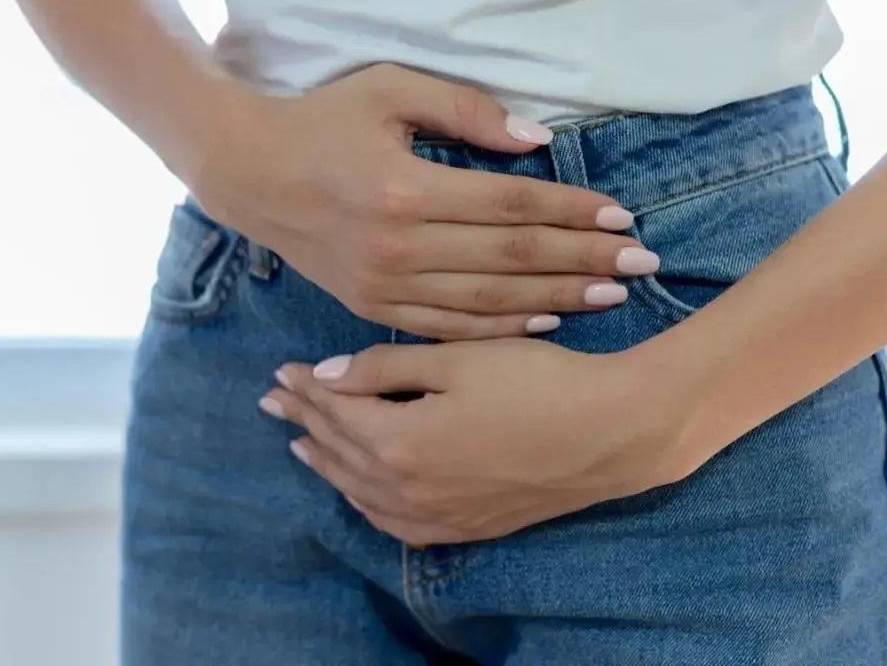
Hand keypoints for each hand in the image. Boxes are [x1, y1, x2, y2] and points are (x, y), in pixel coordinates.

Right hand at [188, 63, 659, 340]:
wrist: (248, 175)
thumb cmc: (321, 122)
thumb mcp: (388, 91)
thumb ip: (464, 111)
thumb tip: (536, 139)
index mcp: (406, 190)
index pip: (512, 204)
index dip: (573, 210)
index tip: (623, 216)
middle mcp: (399, 247)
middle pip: (512, 257)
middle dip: (584, 260)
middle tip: (642, 263)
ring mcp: (385, 285)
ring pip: (489, 301)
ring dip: (556, 298)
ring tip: (611, 295)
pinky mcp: (372, 307)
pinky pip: (450, 326)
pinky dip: (501, 327)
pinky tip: (545, 322)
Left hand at [258, 339, 705, 545]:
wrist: (611, 432)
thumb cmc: (538, 381)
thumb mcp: (458, 358)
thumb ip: (384, 367)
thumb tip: (325, 374)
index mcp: (400, 442)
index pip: (335, 413)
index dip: (305, 389)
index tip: (281, 370)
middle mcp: (409, 490)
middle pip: (340, 453)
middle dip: (304, 423)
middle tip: (274, 401)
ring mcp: (439, 516)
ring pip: (361, 493)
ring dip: (328, 465)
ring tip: (301, 444)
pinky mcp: (467, 527)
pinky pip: (396, 524)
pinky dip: (366, 502)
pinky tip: (361, 491)